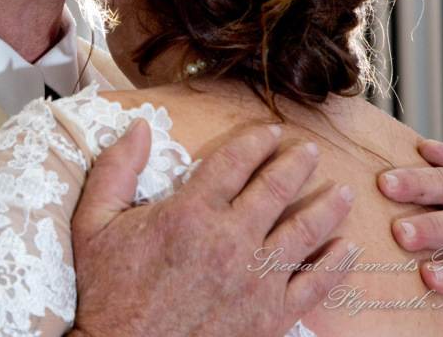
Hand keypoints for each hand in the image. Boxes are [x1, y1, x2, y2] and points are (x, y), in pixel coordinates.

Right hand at [70, 122, 354, 336]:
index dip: (257, 142)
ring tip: (341, 192)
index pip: (236, 162)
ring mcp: (255, 279)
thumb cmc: (108, 292)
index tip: (272, 133)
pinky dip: (335, 264)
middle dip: (298, 164)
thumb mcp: (96, 222)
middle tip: (311, 152)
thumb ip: (116, 169)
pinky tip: (347, 249)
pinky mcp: (270, 316)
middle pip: (276, 188)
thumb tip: (138, 126)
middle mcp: (231, 239)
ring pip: (305, 231)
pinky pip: (314, 285)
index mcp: (191, 212)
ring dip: (327, 207)